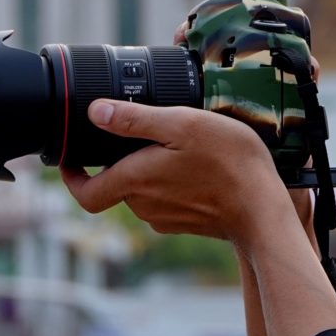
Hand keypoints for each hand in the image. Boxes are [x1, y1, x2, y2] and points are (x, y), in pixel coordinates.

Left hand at [61, 99, 291, 243]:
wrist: (265, 209)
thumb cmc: (229, 163)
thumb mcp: (183, 124)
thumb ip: (135, 119)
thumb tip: (95, 112)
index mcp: (135, 180)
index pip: (85, 193)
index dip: (71, 177)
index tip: (70, 159)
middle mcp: (144, 205)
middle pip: (116, 184)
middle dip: (120, 160)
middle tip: (141, 132)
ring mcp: (166, 218)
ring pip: (143, 191)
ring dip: (149, 171)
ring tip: (176, 145)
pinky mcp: (187, 223)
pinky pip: (167, 201)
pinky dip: (172, 184)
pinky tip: (196, 166)